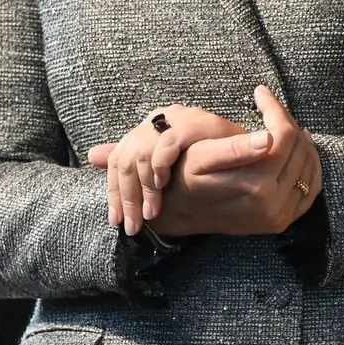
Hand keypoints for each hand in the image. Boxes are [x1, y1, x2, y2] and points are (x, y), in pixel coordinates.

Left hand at [89, 105, 247, 234]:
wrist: (251, 151)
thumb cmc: (212, 158)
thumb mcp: (171, 167)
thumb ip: (135, 163)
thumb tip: (92, 155)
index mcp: (149, 128)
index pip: (118, 160)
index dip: (115, 192)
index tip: (117, 221)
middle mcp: (158, 118)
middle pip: (124, 159)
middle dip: (126, 197)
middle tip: (133, 226)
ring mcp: (175, 118)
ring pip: (140, 155)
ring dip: (143, 189)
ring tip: (152, 214)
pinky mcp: (192, 123)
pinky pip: (165, 145)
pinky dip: (159, 167)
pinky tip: (163, 187)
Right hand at [123, 87, 321, 238]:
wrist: (182, 211)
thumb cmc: (188, 177)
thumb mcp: (200, 157)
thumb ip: (234, 148)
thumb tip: (267, 138)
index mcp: (255, 185)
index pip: (283, 135)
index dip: (275, 109)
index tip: (260, 93)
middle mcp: (273, 204)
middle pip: (299, 148)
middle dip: (287, 121)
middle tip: (270, 108)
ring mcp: (280, 215)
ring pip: (309, 166)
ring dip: (300, 141)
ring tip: (282, 125)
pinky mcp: (283, 221)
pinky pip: (311, 189)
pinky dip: (309, 166)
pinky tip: (297, 150)